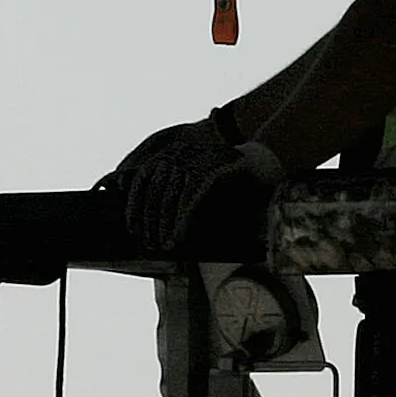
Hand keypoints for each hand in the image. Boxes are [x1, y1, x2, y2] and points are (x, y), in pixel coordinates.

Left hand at [101, 119, 277, 253]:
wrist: (263, 160)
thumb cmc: (229, 174)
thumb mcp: (197, 176)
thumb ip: (176, 188)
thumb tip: (154, 216)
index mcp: (172, 152)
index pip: (143, 178)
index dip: (134, 204)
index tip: (132, 226)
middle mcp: (180, 153)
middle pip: (154, 191)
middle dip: (150, 220)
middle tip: (150, 242)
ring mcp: (196, 159)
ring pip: (170, 196)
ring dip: (164, 224)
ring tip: (164, 244)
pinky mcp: (212, 169)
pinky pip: (190, 198)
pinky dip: (182, 220)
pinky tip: (179, 235)